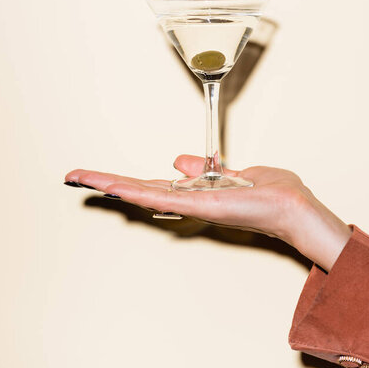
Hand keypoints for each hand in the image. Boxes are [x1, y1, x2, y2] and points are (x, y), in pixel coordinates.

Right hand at [65, 154, 351, 271]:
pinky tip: (118, 188)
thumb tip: (179, 160)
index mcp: (193, 193)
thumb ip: (204, 169)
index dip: (122, 180)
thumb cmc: (271, 193)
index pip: (150, 185)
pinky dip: (140, 193)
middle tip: (73, 176)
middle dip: (105, 182)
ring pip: (145, 194)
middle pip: (139, 191)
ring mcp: (194, 206)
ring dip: (113, 186)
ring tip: (83, 178)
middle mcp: (188, 202)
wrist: (294, 207)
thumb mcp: (233, 172)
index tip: (97, 175)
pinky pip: (168, 198)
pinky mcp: (205, 206)